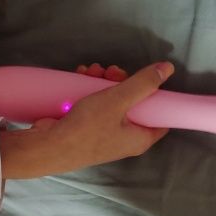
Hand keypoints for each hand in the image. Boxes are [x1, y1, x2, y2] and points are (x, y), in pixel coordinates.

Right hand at [31, 61, 173, 170]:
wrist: (48, 147)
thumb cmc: (87, 128)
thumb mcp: (118, 100)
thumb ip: (143, 83)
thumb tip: (167, 68)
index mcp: (140, 138)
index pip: (158, 116)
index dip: (155, 95)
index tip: (144, 79)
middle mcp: (123, 139)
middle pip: (132, 104)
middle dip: (121, 82)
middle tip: (110, 72)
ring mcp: (102, 134)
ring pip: (110, 102)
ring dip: (102, 83)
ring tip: (90, 71)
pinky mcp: (84, 129)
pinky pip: (93, 106)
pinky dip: (88, 91)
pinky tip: (80, 77)